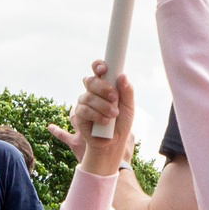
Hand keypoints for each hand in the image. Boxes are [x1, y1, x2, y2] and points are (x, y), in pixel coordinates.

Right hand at [72, 61, 134, 176]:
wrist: (114, 142)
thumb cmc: (121, 123)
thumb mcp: (129, 107)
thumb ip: (127, 91)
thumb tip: (122, 76)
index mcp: (105, 86)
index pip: (98, 70)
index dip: (98, 66)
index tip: (104, 69)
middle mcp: (92, 92)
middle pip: (91, 81)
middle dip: (102, 88)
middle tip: (114, 97)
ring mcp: (84, 102)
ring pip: (88, 96)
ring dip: (103, 105)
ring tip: (113, 114)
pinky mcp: (79, 115)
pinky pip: (84, 110)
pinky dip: (97, 115)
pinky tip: (105, 121)